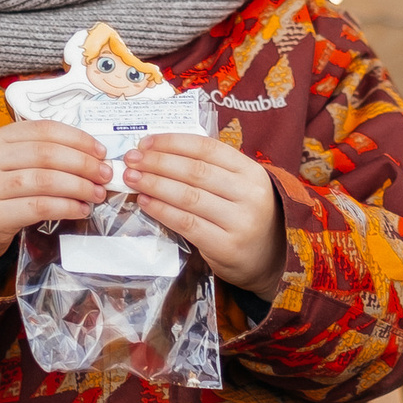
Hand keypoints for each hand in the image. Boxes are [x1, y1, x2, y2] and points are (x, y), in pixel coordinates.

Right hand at [0, 120, 111, 267]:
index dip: (78, 138)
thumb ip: (35, 156)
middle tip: (105, 174)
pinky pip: (39, 207)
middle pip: (48, 154)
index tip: (101, 150)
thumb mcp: (0, 164)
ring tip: (96, 194)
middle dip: (84, 163)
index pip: (44, 130)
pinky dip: (66, 207)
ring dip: (79, 187)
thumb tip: (89, 156)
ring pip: (46, 180)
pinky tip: (80, 210)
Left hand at [122, 134, 284, 293]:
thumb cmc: (246, 216)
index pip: (207, 148)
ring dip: (155, 184)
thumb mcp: (240, 187)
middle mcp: (250, 194)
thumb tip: (160, 152)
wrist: (271, 259)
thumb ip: (211, 170)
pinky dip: (162, 210)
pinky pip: (187, 223)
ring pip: (189, 196)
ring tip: (133, 178)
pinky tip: (145, 202)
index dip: (173, 143)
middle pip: (195, 171)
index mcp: (252, 171)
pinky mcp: (226, 246)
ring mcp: (240, 221)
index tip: (146, 143)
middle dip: (157, 162)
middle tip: (132, 160)